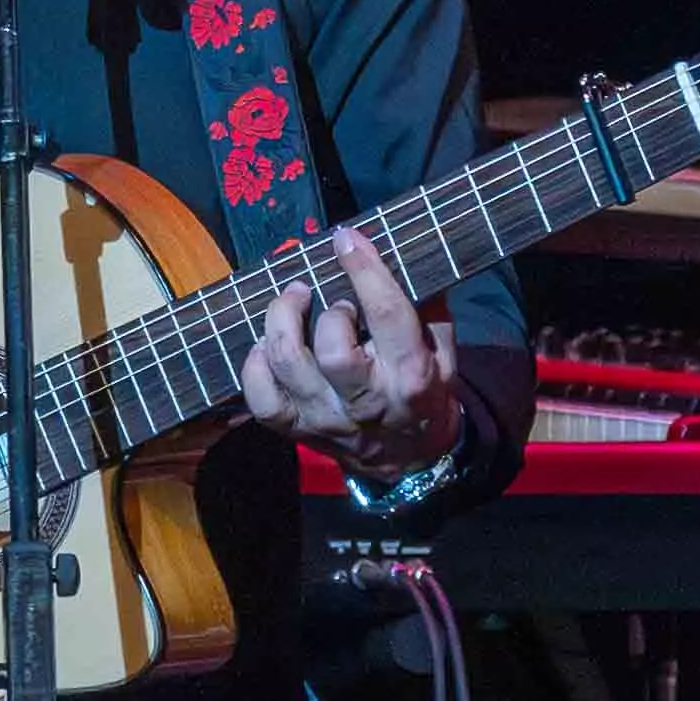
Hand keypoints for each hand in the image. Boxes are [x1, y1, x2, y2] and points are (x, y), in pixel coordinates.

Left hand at [238, 226, 458, 469]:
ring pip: (287, 365)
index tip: (347, 239)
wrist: (413, 461)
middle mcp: (367, 401)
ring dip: (281, 321)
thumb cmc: (426, 394)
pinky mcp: (298, 430)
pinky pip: (261, 399)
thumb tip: (402, 254)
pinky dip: (254, 367)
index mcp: (410, 376)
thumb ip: (428, 307)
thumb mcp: (445, 353)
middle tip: (322, 294)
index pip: (387, 315)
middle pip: (331, 349)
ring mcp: (327, 418)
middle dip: (325, 310)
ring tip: (291, 300)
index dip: (364, 269)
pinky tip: (265, 347)